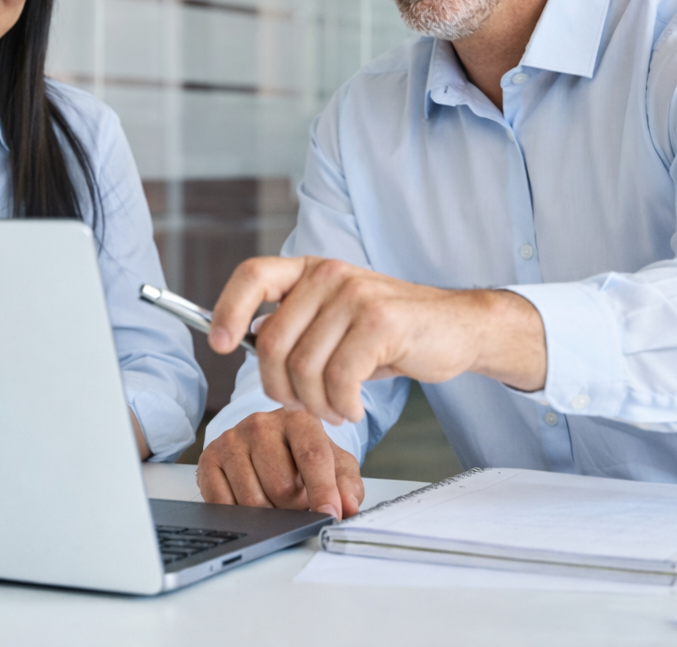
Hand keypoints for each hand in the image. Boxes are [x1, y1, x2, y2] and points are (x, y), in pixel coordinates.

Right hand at [198, 408, 363, 518]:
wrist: (268, 444)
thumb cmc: (303, 457)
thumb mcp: (335, 465)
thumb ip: (348, 485)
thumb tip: (348, 508)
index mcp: (298, 419)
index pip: (313, 456)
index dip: (323, 491)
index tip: (330, 515)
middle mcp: (261, 423)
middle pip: (280, 485)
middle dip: (293, 505)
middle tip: (296, 499)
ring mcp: (231, 439)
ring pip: (252, 500)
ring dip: (268, 513)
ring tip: (275, 498)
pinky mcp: (208, 458)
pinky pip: (223, 503)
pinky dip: (240, 515)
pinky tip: (249, 501)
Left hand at [209, 256, 545, 424]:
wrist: (456, 328)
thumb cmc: (390, 333)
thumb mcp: (335, 318)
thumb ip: (295, 325)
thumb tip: (246, 343)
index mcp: (312, 270)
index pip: (253, 275)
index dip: (227, 310)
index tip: (220, 344)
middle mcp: (330, 274)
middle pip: (273, 343)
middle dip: (281, 388)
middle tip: (304, 405)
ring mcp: (355, 296)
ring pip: (304, 368)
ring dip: (316, 403)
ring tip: (335, 407)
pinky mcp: (380, 324)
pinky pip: (338, 379)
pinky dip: (341, 405)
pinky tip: (353, 407)